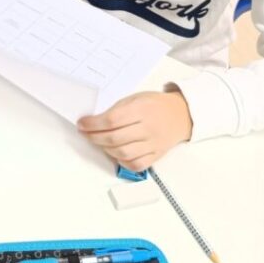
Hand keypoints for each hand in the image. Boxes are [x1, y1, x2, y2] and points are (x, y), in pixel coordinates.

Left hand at [77, 90, 192, 170]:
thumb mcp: (135, 98)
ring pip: (123, 153)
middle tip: (86, 134)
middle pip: (115, 138)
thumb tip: (94, 121)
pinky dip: (122, 162)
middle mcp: (148, 128)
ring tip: (99, 142)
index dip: (93, 124)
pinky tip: (116, 154)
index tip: (82, 124)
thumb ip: (117, 109)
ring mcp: (153, 143)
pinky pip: (136, 164)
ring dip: (105, 149)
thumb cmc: (156, 105)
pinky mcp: (157, 155)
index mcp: (142, 109)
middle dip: (94, 137)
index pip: (111, 120)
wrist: (181, 114)